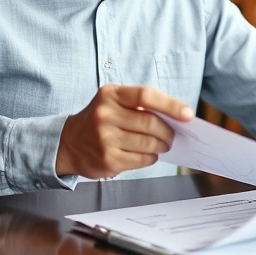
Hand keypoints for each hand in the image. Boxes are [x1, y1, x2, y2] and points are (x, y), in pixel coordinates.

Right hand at [56, 85, 192, 178]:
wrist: (68, 143)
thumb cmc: (99, 119)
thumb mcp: (113, 101)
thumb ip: (140, 105)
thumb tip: (177, 117)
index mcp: (111, 95)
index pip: (145, 96)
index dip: (170, 104)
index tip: (187, 114)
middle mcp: (105, 115)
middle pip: (151, 123)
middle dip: (168, 131)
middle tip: (172, 136)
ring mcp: (105, 139)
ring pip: (149, 144)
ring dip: (162, 146)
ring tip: (162, 144)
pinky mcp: (107, 159)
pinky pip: (142, 159)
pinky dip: (151, 157)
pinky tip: (148, 154)